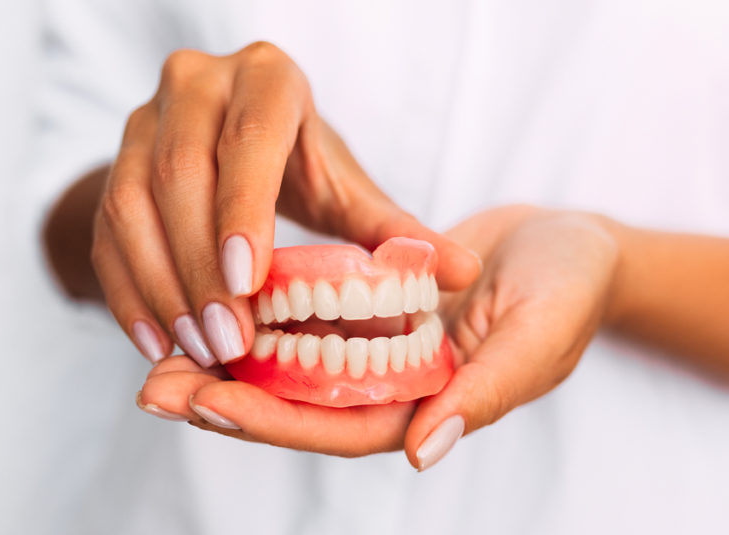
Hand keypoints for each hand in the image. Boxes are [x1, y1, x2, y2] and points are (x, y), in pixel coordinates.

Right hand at [91, 42, 479, 366]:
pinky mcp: (114, 164)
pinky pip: (105, 230)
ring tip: (196, 350)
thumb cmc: (302, 167)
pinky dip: (127, 292)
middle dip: (202, 266)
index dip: (243, 208)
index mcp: (267, 80)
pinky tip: (155, 343)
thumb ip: (395, 230)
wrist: (233, 153)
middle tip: (227, 340)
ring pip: (132, 203)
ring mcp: (144, 120)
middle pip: (182, 175)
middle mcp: (196, 85)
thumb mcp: (347, 190)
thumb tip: (464, 272)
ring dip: (162, 286)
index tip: (249, 282)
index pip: (249, 140)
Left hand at [137, 205, 619, 468]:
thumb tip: (422, 450)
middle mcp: (399, 387)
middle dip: (229, 402)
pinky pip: (310, 321)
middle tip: (153, 390)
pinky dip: (263, 318)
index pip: (343, 428)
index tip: (210, 403)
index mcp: (435, 406)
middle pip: (302, 407)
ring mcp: (383, 350)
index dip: (276, 421)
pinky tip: (215, 304)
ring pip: (295, 369)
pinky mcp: (374, 310)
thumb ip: (487, 391)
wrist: (574, 240)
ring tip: (158, 358)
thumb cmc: (571, 286)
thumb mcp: (537, 334)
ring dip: (230, 364)